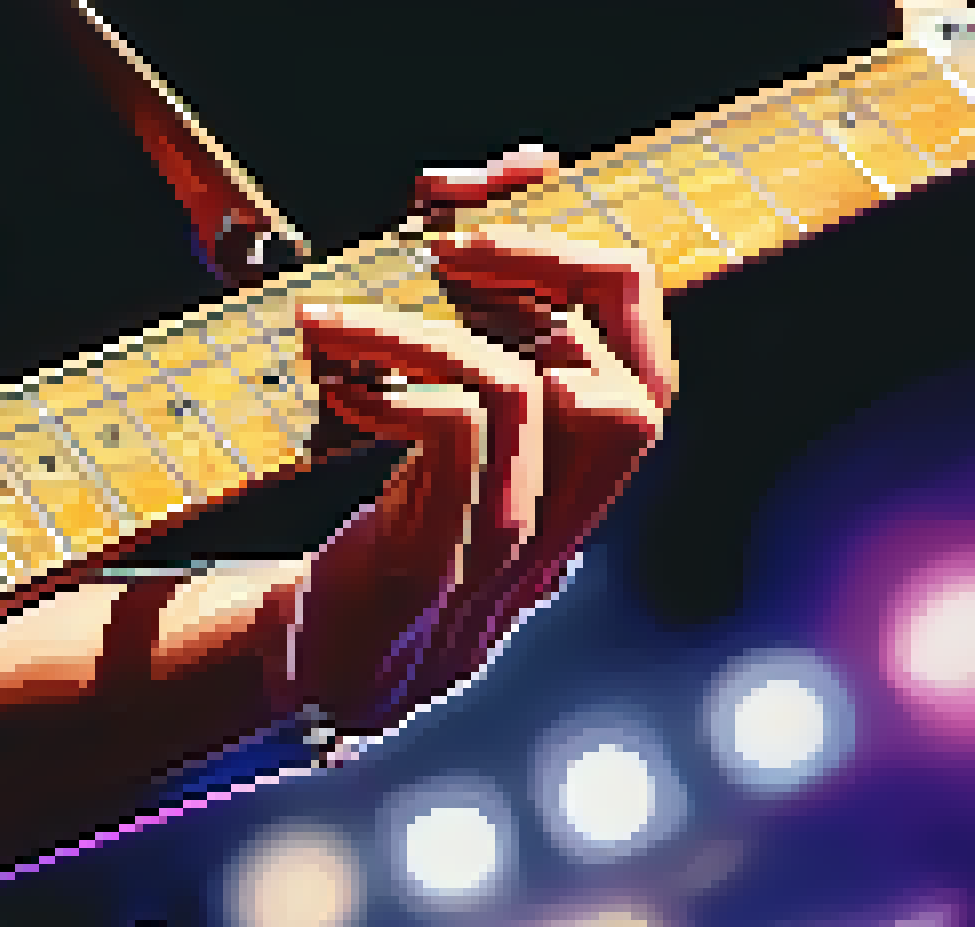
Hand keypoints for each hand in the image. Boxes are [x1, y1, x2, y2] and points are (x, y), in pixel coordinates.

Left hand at [290, 147, 674, 731]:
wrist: (321, 677)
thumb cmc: (383, 544)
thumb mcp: (450, 457)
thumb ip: (486, 365)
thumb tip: (505, 201)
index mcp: (578, 491)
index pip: (653, 372)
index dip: (600, 283)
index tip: (497, 235)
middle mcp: (564, 521)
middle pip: (631, 383)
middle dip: (545, 283)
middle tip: (441, 250)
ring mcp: (503, 549)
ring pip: (522, 387)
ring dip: (418, 328)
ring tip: (332, 321)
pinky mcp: (432, 565)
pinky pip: (454, 435)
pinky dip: (395, 388)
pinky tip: (339, 394)